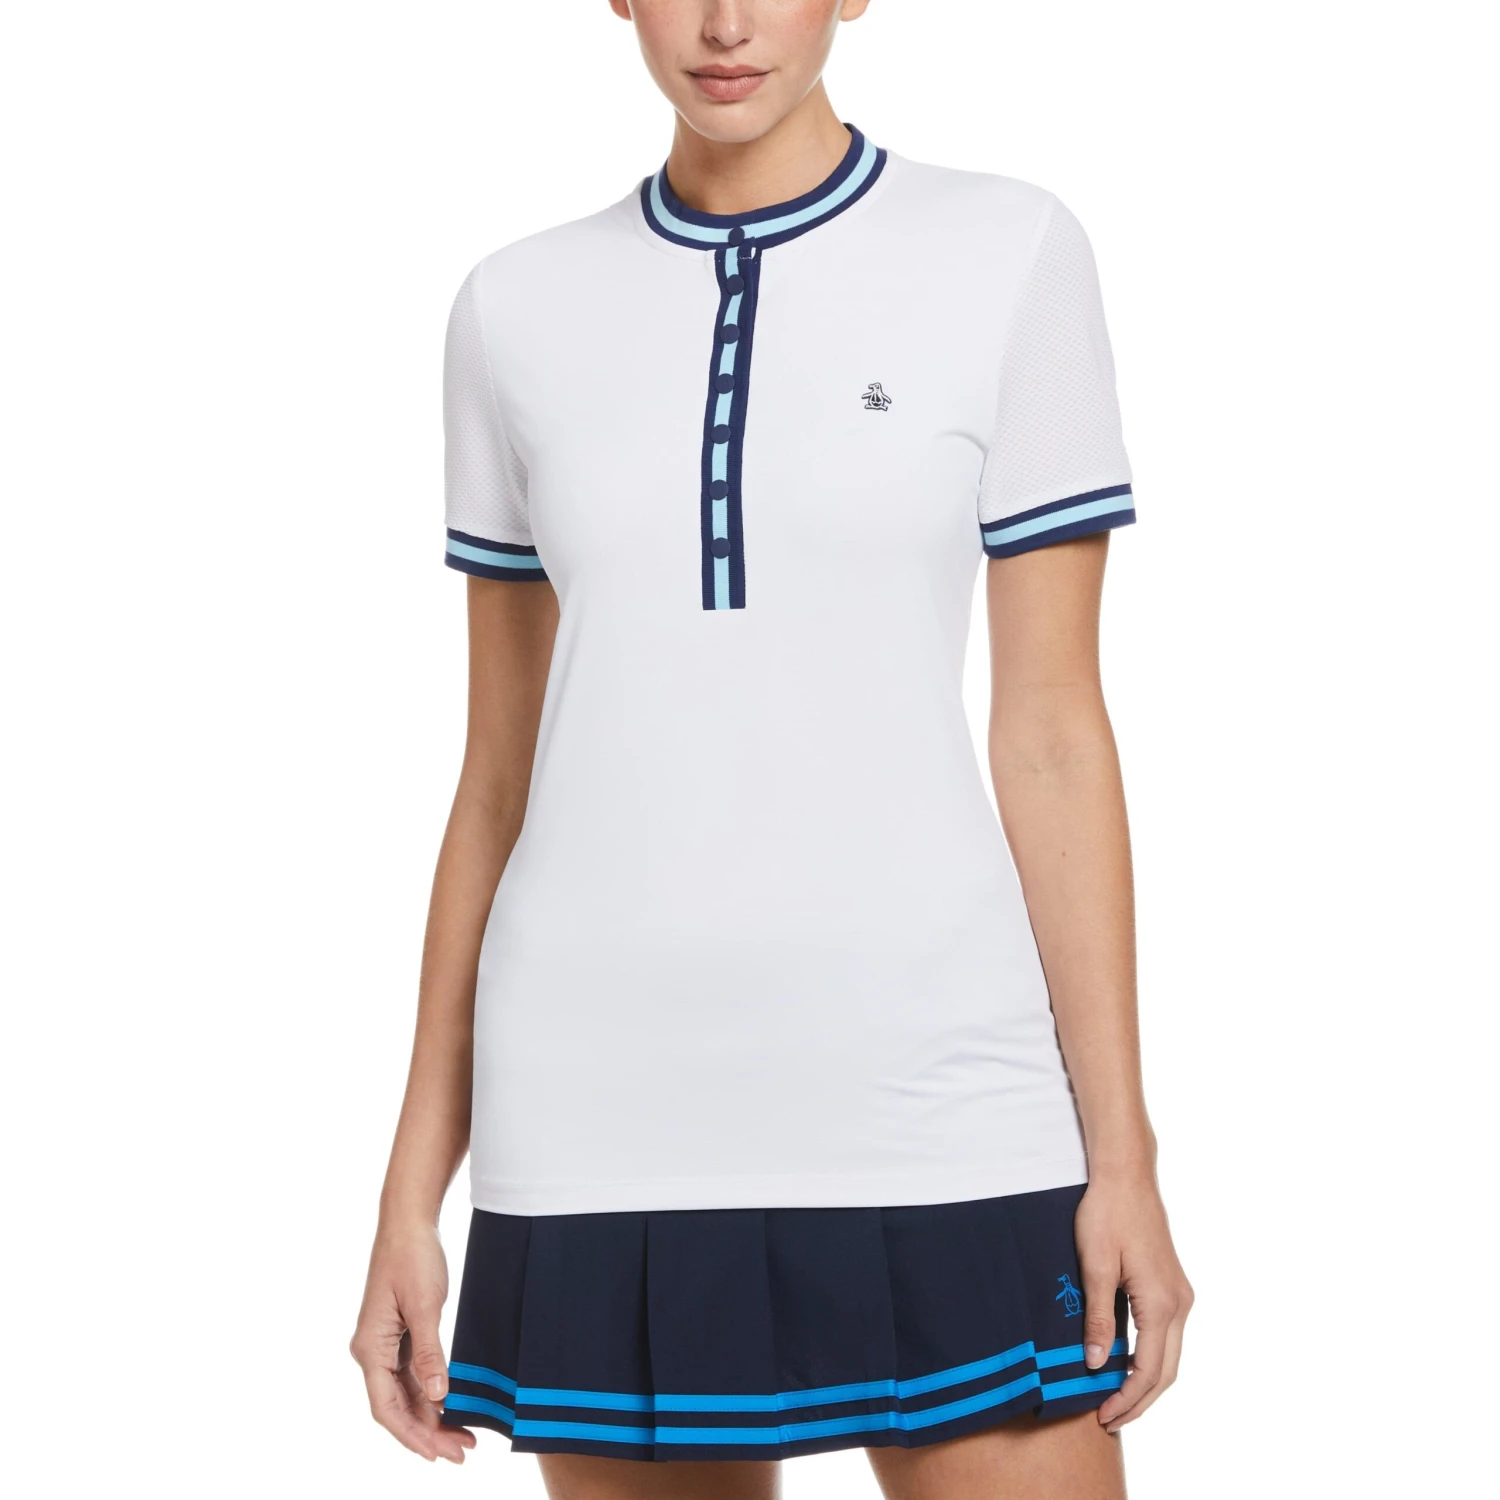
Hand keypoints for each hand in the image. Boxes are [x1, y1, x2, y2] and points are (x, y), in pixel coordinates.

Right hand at [350, 1222, 475, 1462]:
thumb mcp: (425, 1306)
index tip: (437, 1455)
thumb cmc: (413, 1257)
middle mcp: (371, 1352)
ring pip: (405, 1394)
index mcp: (369, 1348)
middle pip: (396, 1407)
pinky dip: (430, 1394)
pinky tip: (452, 1407)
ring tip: (463, 1438)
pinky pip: (411, 1376)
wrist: (408, 1221)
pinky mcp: (398, 1336)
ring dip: (431, 1417)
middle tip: (461, 1453)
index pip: (386, 1408)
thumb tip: (436, 1397)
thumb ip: (429, 1354)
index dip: (411, 1436)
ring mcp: (384, 1345)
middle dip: (427, 1434)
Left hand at [1074, 1168, 1192, 1432]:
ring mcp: (1180, 1294)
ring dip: (1146, 1381)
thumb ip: (1099, 1318)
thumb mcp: (1094, 1266)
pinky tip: (1127, 1363)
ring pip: (1170, 1355)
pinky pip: (1167, 1335)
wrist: (1126, 1175)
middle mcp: (1179, 1304)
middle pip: (1166, 1370)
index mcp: (1161, 1304)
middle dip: (1140, 1400)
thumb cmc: (1106, 1214)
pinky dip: (1150, 1358)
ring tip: (1115, 1399)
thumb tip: (1097, 1365)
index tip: (1103, 1417)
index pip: (1148, 1371)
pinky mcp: (1172, 1284)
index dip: (1127, 1399)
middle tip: (1109, 1419)